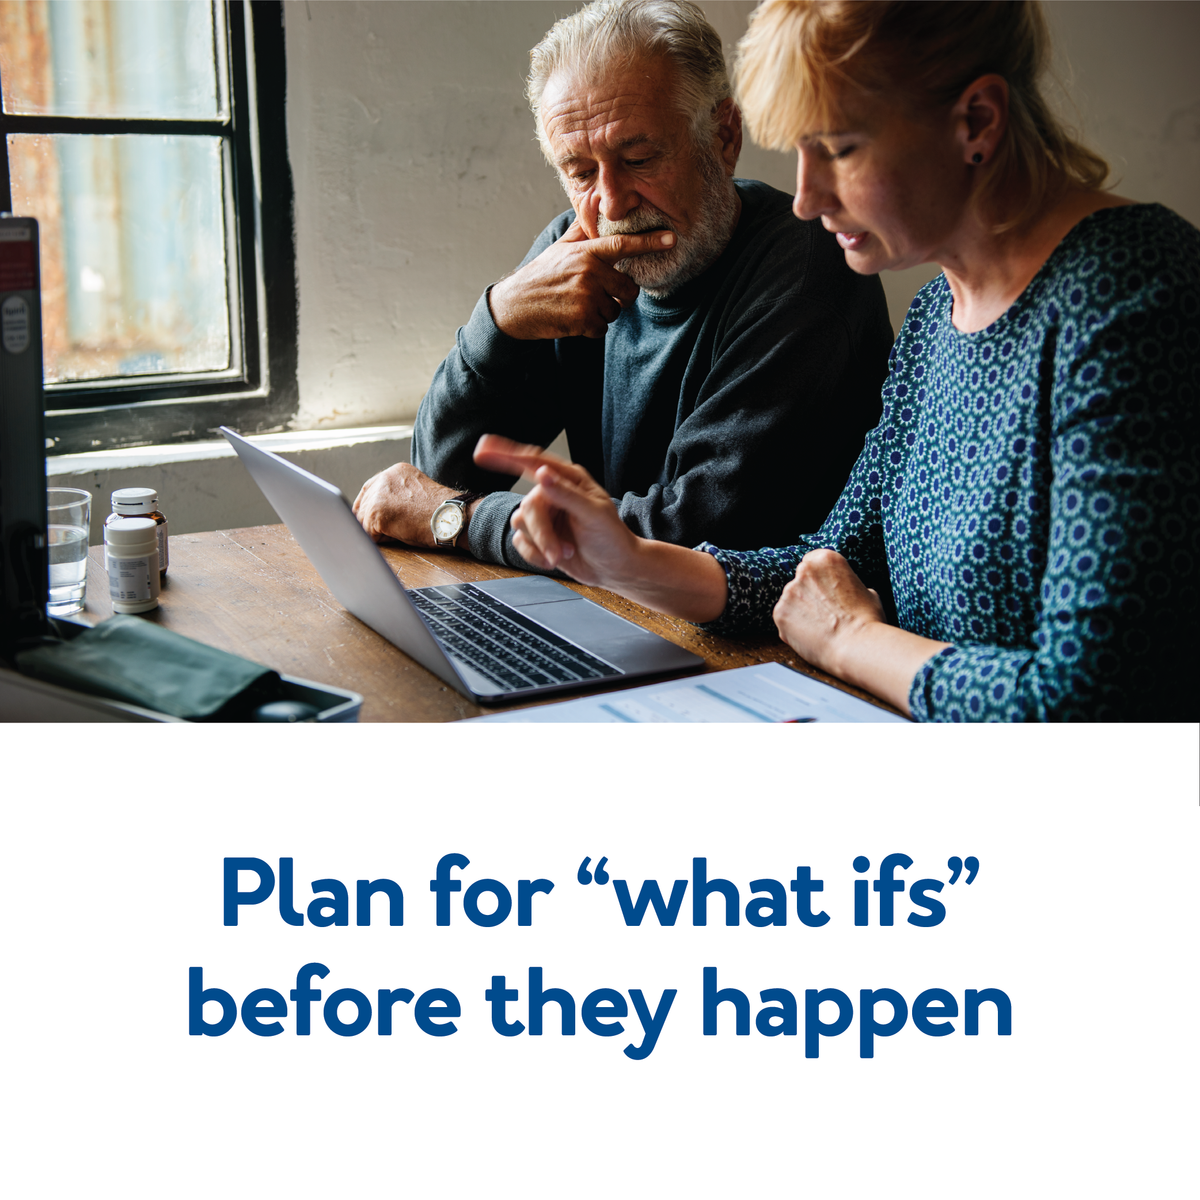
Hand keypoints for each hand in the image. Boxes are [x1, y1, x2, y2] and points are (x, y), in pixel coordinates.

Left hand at [352, 462, 463, 547]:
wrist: (452, 518)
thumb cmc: (441, 513)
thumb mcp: (417, 494)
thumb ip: (397, 495)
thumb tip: (379, 512)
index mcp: (395, 472)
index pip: (369, 488)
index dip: (367, 506)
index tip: (367, 518)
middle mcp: (384, 478)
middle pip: (363, 504)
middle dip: (370, 521)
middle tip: (385, 532)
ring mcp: (379, 495)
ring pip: (363, 520)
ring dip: (377, 531)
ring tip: (400, 531)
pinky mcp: (377, 512)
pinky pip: (368, 533)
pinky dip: (380, 540)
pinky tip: (399, 535)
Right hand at [473, 434, 637, 584]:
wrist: (615, 569)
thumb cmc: (611, 538)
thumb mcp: (594, 514)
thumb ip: (566, 494)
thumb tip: (542, 475)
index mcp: (568, 479)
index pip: (534, 461)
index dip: (506, 453)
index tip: (482, 449)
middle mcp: (553, 493)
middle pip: (528, 505)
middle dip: (542, 533)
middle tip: (559, 553)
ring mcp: (544, 515)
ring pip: (521, 524)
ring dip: (541, 544)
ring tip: (564, 554)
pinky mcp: (538, 536)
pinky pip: (519, 542)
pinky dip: (534, 555)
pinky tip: (554, 561)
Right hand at [489, 221, 676, 339]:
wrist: (515, 306)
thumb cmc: (541, 275)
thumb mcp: (560, 248)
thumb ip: (582, 230)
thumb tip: (593, 202)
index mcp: (587, 252)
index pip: (623, 245)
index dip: (649, 242)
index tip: (672, 238)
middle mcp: (589, 272)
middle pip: (628, 291)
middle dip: (618, 298)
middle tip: (597, 295)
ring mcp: (587, 296)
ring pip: (615, 312)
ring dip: (601, 314)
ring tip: (578, 305)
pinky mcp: (582, 319)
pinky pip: (603, 329)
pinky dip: (591, 329)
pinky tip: (573, 319)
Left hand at [772, 549, 886, 675]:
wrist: (855, 646)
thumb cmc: (866, 621)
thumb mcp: (867, 593)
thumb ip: (849, 586)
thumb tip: (847, 592)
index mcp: (826, 560)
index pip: (813, 561)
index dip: (818, 579)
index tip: (824, 590)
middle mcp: (804, 571)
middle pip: (800, 581)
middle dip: (808, 595)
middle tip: (824, 612)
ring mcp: (789, 592)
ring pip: (791, 600)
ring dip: (800, 611)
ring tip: (819, 627)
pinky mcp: (779, 613)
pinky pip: (784, 618)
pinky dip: (793, 626)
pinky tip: (810, 634)